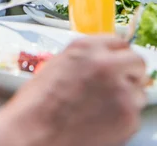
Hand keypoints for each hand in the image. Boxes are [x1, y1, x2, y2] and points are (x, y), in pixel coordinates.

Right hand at [0, 36, 146, 145]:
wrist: (35, 132)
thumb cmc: (38, 103)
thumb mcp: (58, 65)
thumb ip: (84, 58)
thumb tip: (100, 60)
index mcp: (86, 47)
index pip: (119, 42)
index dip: (117, 54)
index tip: (117, 62)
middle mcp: (106, 64)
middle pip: (136, 61)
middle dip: (129, 72)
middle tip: (119, 83)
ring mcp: (120, 90)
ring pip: (139, 89)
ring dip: (127, 96)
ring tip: (103, 106)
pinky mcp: (128, 116)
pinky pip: (135, 113)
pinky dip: (123, 117)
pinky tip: (101, 120)